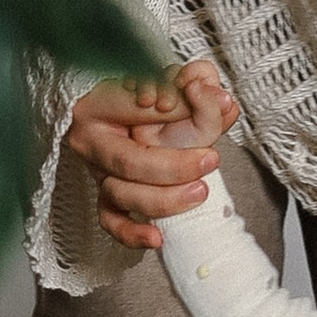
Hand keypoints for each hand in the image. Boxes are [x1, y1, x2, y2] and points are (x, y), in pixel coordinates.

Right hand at [64, 61, 236, 251]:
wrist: (133, 104)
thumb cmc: (153, 89)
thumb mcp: (173, 78)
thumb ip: (198, 84)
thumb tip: (224, 102)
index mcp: (99, 106)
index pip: (133, 108)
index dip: (168, 109)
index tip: (198, 98)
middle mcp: (92, 142)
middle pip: (129, 163)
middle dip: (174, 166)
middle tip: (211, 159)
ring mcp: (99, 171)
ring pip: (121, 195)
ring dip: (163, 200)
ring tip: (200, 191)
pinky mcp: (107, 193)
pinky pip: (111, 220)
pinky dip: (131, 233)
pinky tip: (157, 239)